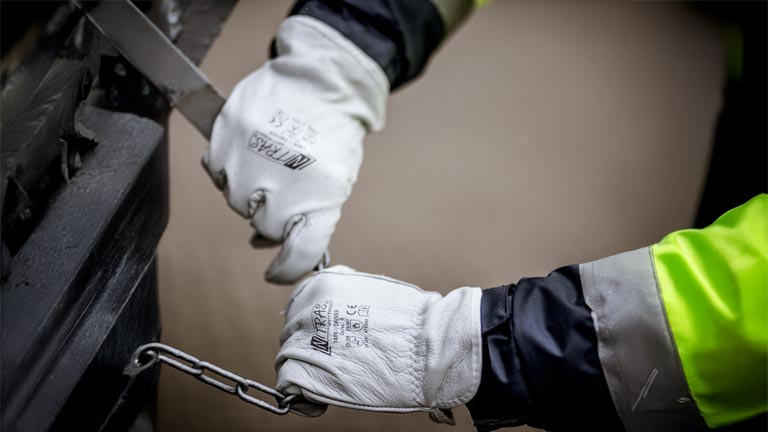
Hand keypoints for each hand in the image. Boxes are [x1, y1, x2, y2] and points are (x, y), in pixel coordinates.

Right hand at [203, 16, 387, 283]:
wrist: (320, 82)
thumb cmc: (331, 137)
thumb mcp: (334, 183)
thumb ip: (306, 219)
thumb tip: (263, 244)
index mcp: (321, 199)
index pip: (299, 254)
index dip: (286, 271)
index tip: (275, 274)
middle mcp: (281, 185)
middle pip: (262, 227)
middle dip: (272, 214)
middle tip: (285, 187)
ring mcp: (250, 162)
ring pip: (235, 201)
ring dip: (249, 190)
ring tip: (271, 161)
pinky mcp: (227, 138)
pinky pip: (216, 172)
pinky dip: (230, 167)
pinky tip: (251, 150)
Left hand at [275, 266, 481, 423]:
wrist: (428, 346)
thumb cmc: (415, 324)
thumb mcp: (375, 292)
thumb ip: (349, 300)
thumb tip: (341, 315)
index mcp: (324, 283)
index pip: (299, 306)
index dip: (312, 327)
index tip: (327, 341)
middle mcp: (307, 306)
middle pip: (292, 333)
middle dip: (310, 349)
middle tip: (337, 364)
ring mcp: (303, 337)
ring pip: (288, 359)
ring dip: (307, 373)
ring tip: (336, 382)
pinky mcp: (303, 369)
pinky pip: (288, 385)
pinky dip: (302, 398)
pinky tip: (323, 402)